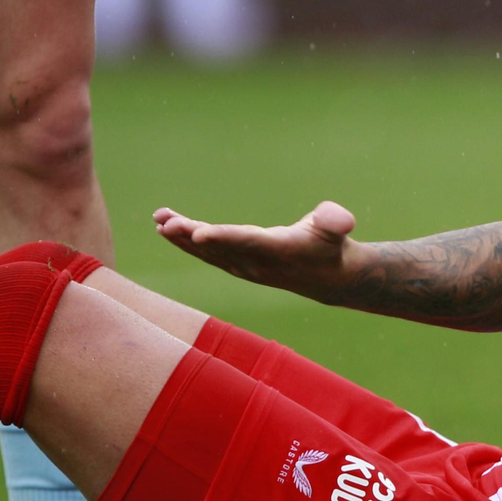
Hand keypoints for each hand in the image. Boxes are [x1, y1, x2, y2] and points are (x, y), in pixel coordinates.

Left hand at [154, 201, 355, 296]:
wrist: (328, 279)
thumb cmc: (332, 245)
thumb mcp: (337, 230)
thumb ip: (335, 221)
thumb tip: (343, 221)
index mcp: (278, 250)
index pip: (246, 242)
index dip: (222, 238)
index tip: (198, 234)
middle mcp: (256, 263)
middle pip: (218, 249)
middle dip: (190, 236)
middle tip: (166, 224)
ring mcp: (244, 268)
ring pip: (207, 253)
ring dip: (181, 238)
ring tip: (159, 221)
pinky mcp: (237, 266)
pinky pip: (207, 255)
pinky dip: (186, 242)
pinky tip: (166, 228)